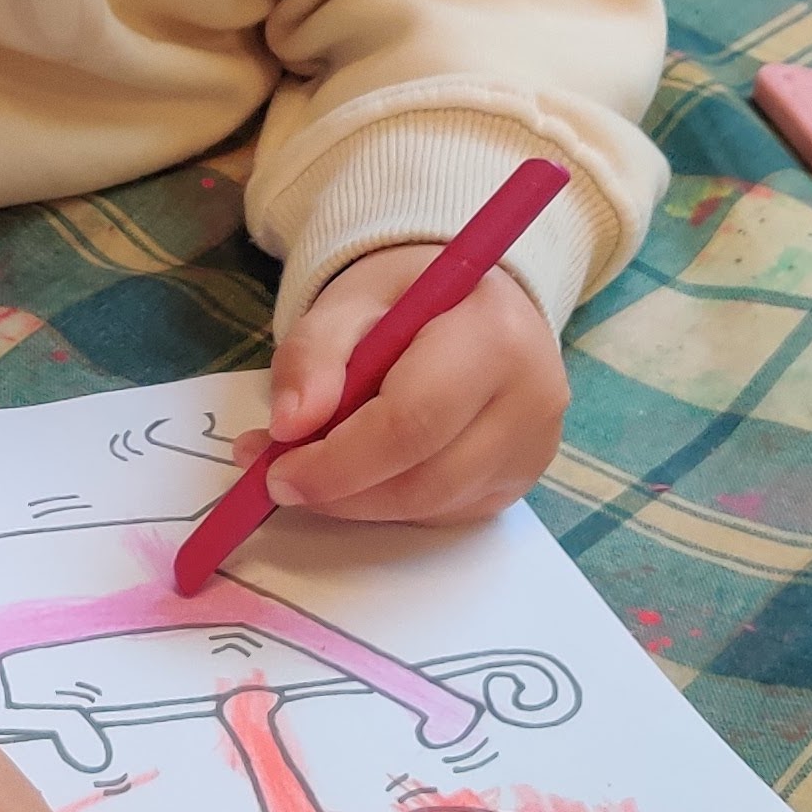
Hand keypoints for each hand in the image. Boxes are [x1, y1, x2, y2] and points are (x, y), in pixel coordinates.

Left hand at [262, 245, 567, 526]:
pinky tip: (366, 469)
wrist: (469, 302)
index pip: (413, 420)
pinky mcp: (520, 480)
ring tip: (313, 469)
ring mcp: (534, 446)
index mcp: (494, 333)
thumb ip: (312, 354)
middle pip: (425, 478)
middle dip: (341, 490)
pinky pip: (444, 513)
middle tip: (280, 478)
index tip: (277, 470)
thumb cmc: (408, 298)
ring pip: (431, 506)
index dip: (339, 460)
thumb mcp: (348, 302)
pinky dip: (391, 503)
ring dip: (359, 502)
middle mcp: (532, 396)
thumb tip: (290, 426)